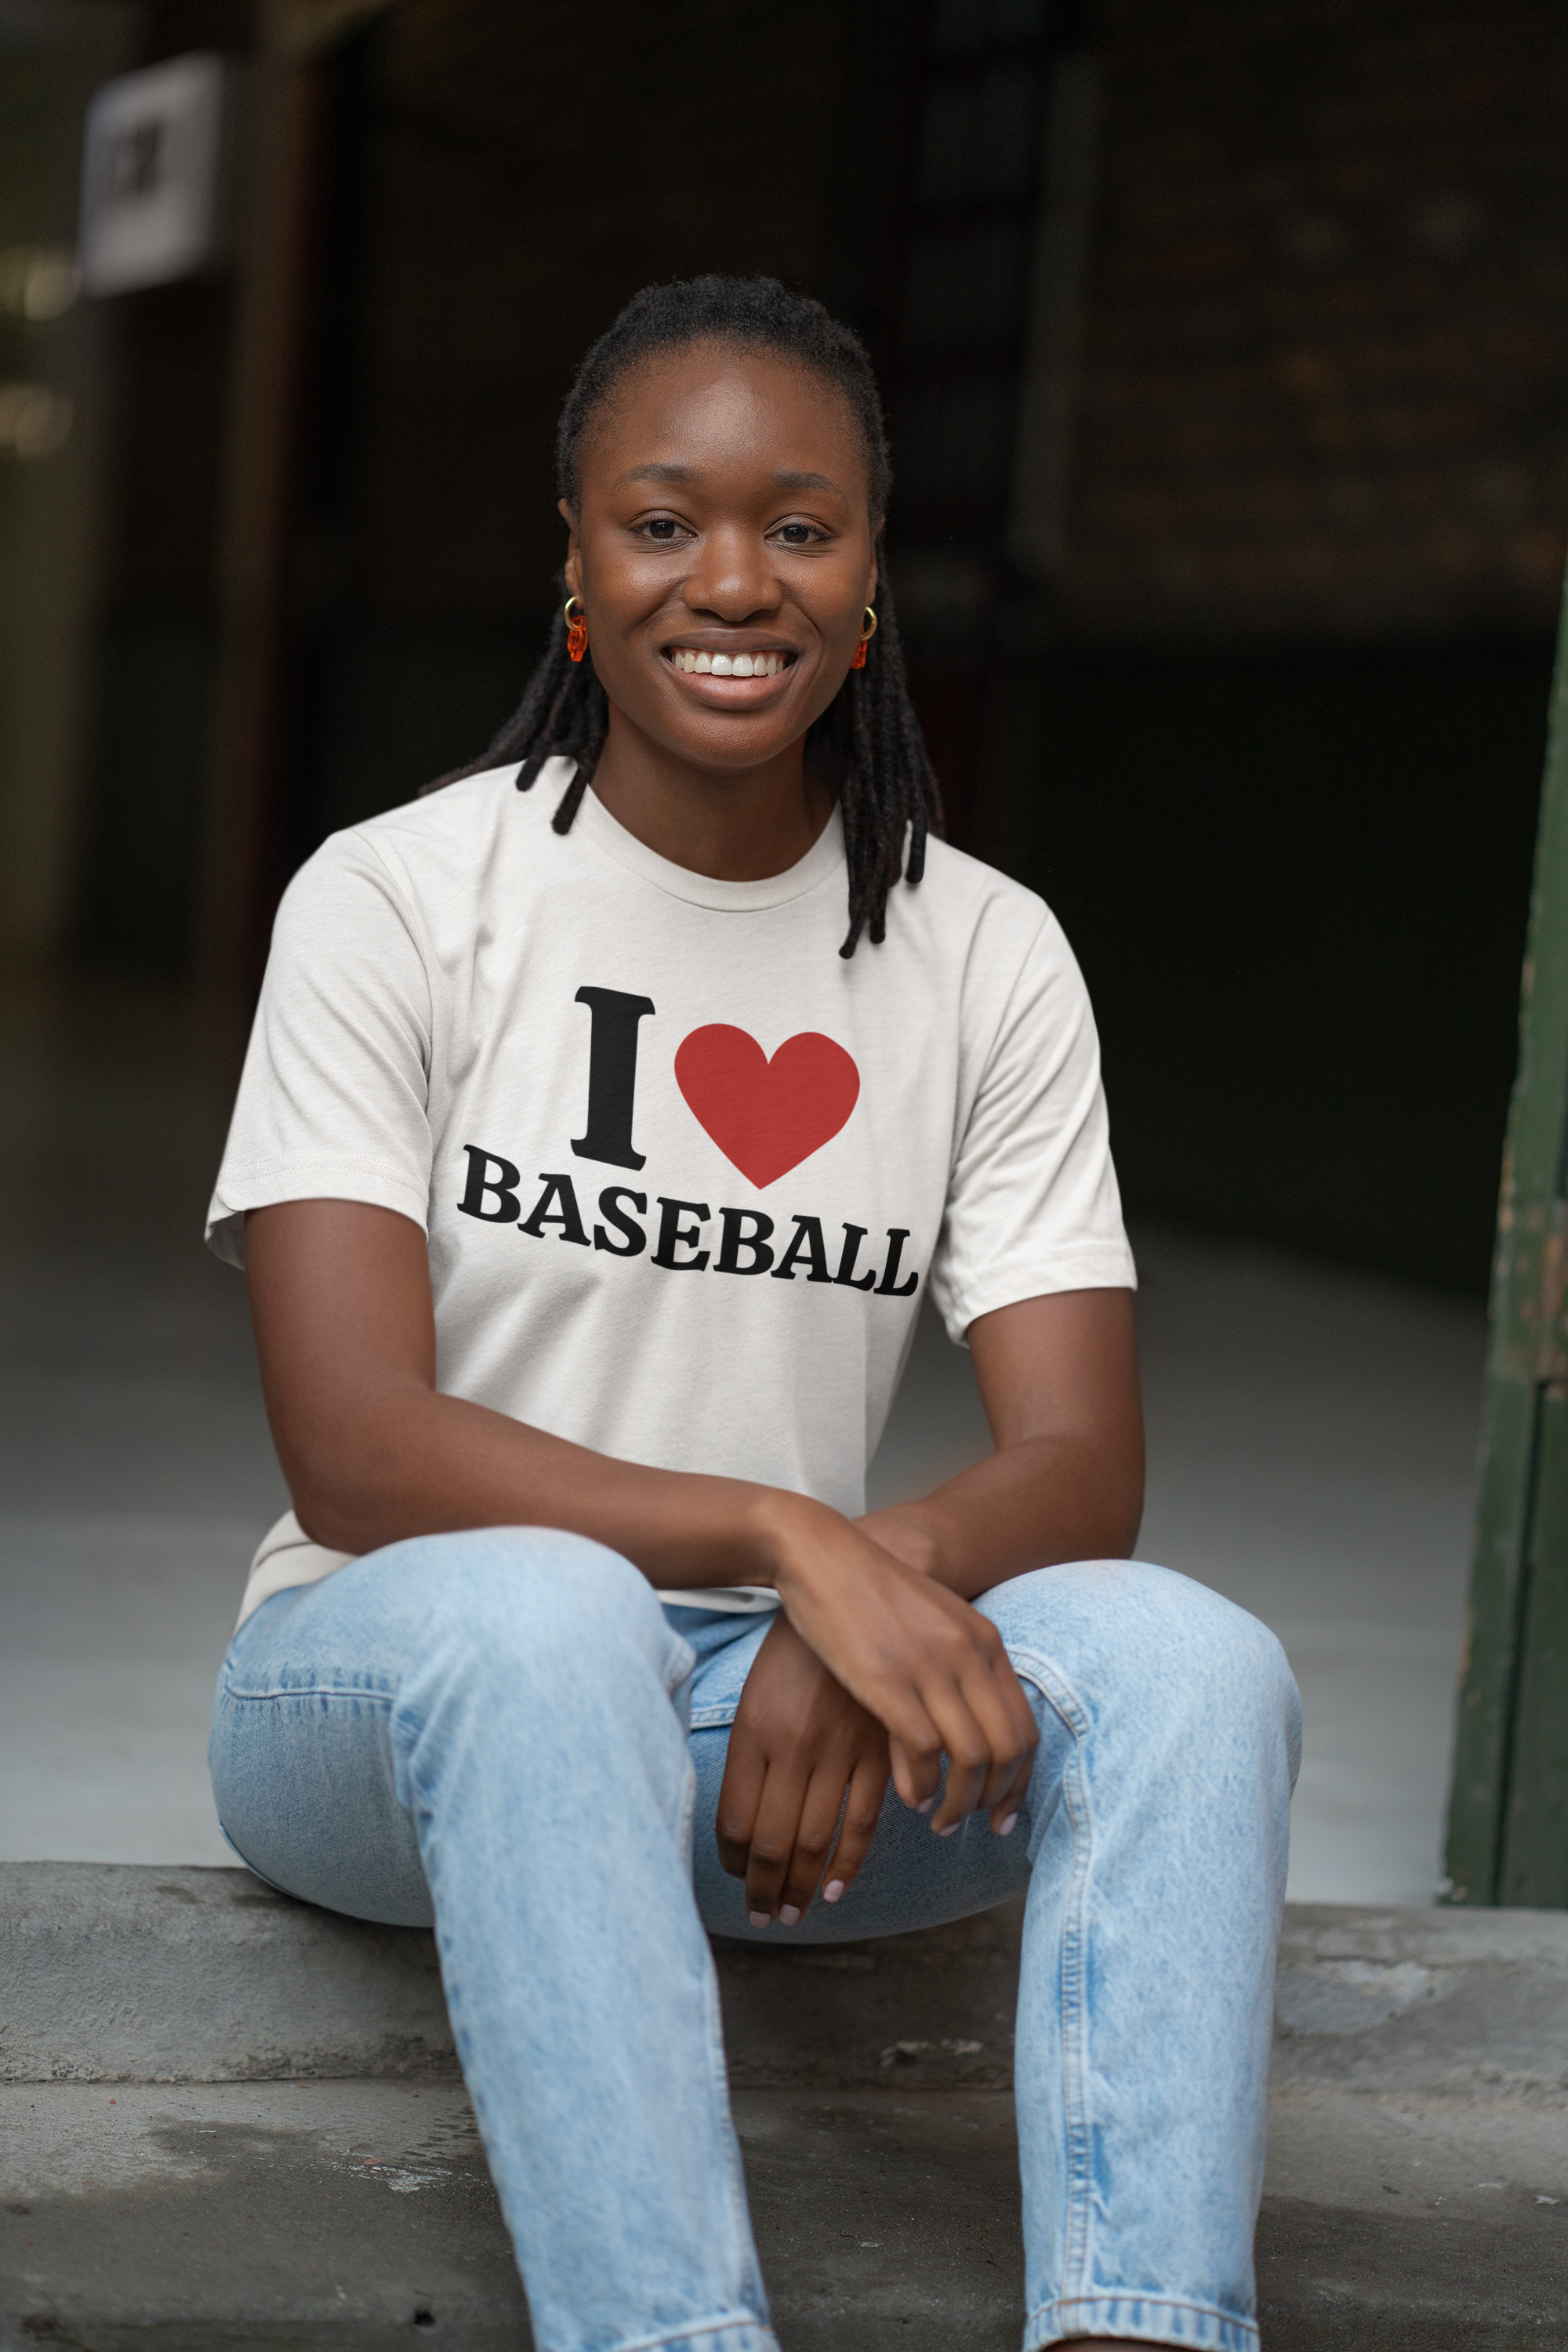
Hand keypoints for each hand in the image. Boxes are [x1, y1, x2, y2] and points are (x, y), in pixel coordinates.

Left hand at [716, 1615, 889, 1923]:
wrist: (847, 1587)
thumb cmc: (794, 1649)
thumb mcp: (755, 1697)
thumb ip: (750, 1758)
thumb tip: (739, 1827)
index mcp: (753, 1732)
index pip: (733, 1824)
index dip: (733, 1865)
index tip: (736, 1883)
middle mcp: (793, 1746)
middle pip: (771, 1842)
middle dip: (763, 1890)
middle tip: (763, 1917)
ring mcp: (838, 1748)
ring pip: (815, 1841)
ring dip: (801, 1887)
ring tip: (791, 1913)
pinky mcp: (880, 1748)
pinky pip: (863, 1823)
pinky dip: (848, 1864)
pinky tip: (835, 1890)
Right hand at [752, 1495, 1038, 1835]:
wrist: (820, 1555)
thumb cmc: (869, 1594)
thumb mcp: (932, 1624)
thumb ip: (957, 1670)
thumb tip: (967, 1733)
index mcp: (984, 1641)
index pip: (1025, 1727)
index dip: (1020, 1781)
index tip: (1003, 1815)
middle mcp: (969, 1654)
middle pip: (1009, 1748)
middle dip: (996, 1799)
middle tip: (973, 1827)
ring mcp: (931, 1666)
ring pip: (973, 1757)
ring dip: (960, 1802)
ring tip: (940, 1822)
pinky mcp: (889, 1680)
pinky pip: (925, 1751)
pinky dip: (923, 1786)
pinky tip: (911, 1798)